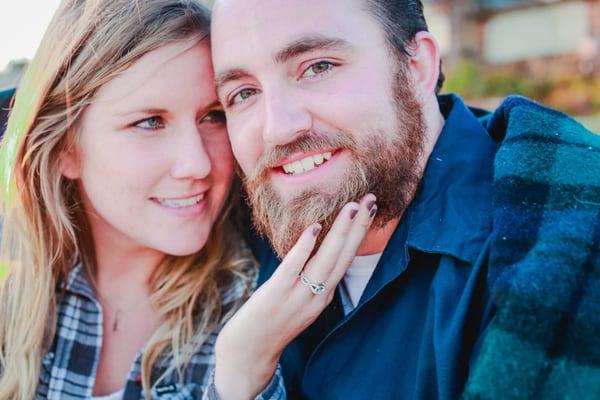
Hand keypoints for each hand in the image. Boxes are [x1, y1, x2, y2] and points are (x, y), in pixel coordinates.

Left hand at [214, 194, 376, 398]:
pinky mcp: (276, 295)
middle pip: (343, 256)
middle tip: (371, 198)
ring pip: (325, 260)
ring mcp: (298, 296)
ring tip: (351, 206)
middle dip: (358, 226)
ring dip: (340, 232)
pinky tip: (314, 228)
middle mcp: (317, 295)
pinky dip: (305, 247)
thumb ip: (311, 277)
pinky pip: (293, 267)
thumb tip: (316, 245)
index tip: (370, 208)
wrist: (249, 353)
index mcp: (324, 294)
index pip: (347, 258)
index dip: (359, 232)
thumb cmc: (273, 321)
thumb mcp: (300, 300)